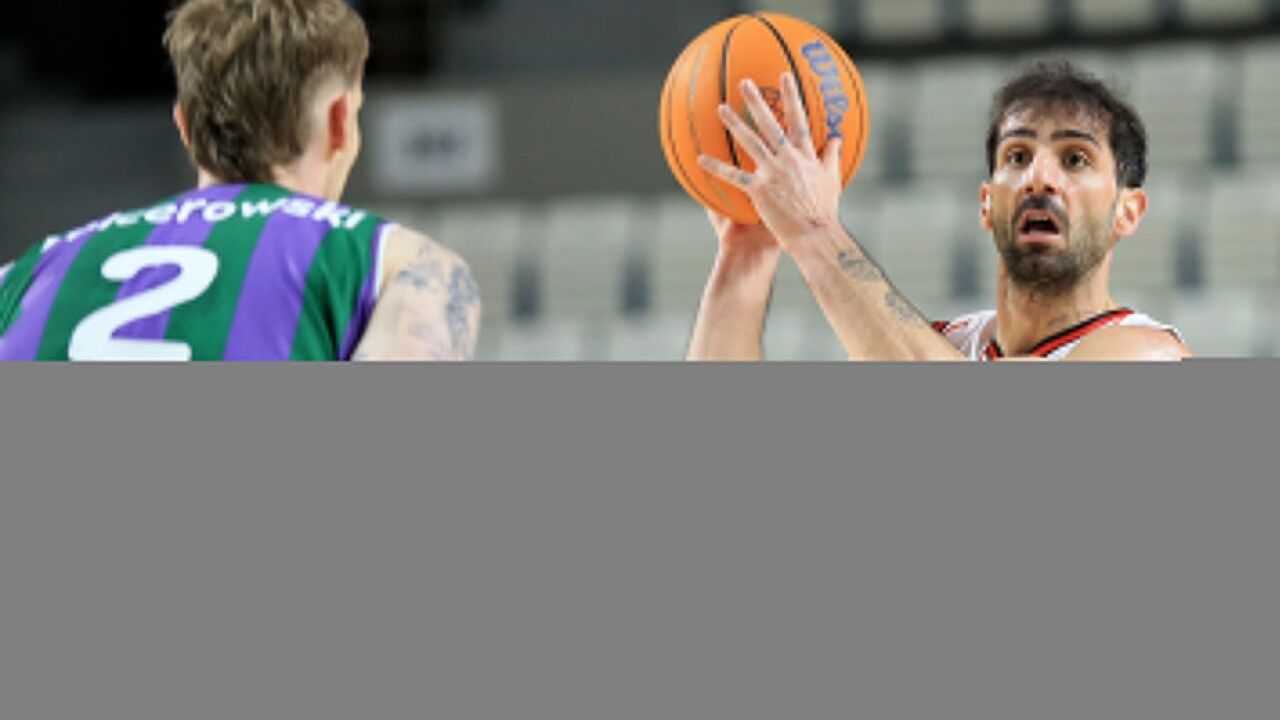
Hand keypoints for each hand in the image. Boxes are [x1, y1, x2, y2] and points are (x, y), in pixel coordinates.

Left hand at [698, 73, 843, 249]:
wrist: (815, 234)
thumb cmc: (824, 210)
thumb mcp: (833, 180)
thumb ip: (832, 156)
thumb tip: (838, 138)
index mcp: (806, 155)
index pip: (799, 119)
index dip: (791, 97)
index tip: (784, 76)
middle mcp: (788, 158)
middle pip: (770, 124)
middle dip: (757, 101)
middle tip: (744, 83)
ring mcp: (773, 172)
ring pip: (750, 142)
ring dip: (734, 124)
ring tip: (720, 108)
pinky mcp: (760, 190)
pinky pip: (734, 176)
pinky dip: (717, 168)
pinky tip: (700, 159)